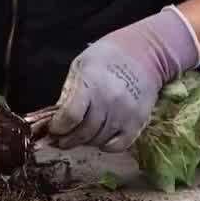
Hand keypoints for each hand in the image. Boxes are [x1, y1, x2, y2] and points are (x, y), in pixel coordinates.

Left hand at [48, 7, 199, 151]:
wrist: (145, 53)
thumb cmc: (108, 56)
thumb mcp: (81, 65)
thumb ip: (68, 92)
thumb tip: (57, 119)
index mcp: (92, 83)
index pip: (71, 116)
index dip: (58, 127)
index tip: (54, 128)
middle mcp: (110, 101)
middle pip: (83, 132)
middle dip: (68, 139)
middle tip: (62, 138)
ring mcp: (126, 113)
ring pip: (98, 141)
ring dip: (86, 141)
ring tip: (81, 134)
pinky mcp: (138, 123)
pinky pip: (118, 146)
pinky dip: (106, 145)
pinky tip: (100, 136)